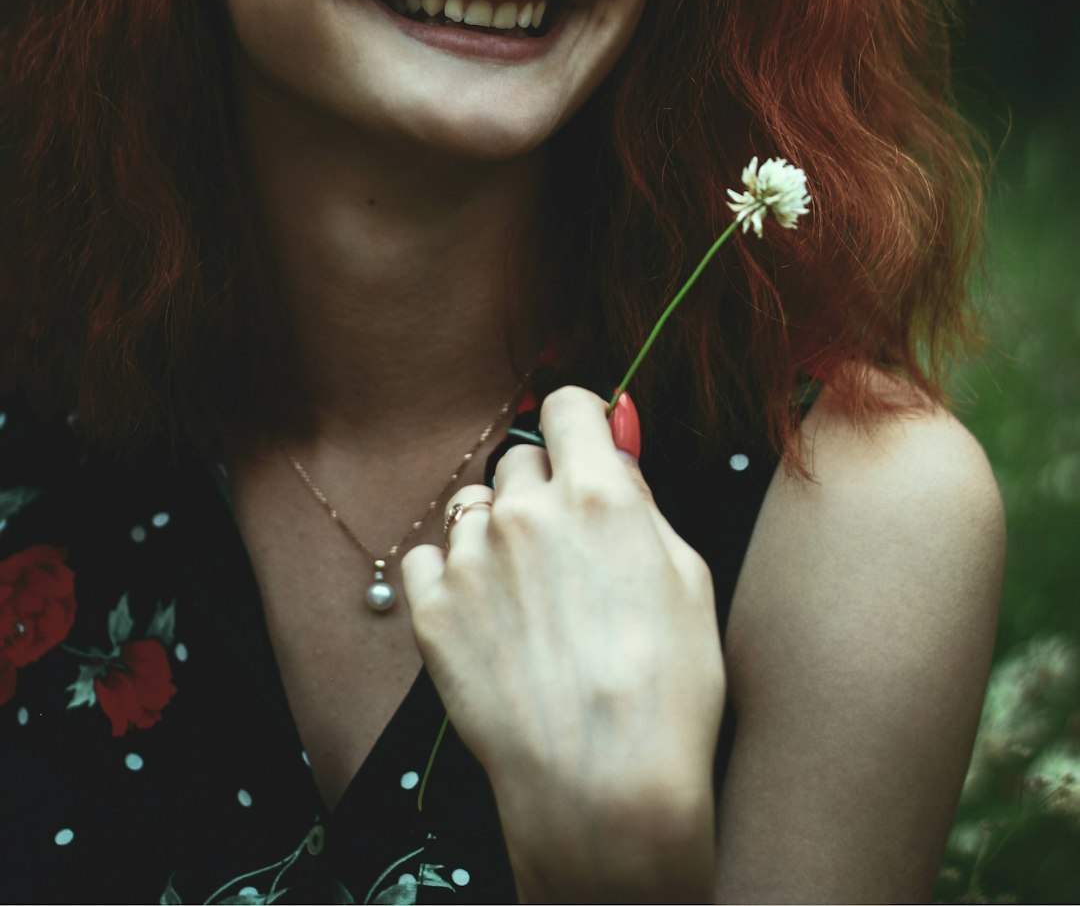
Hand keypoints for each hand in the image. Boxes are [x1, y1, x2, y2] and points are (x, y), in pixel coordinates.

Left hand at [401, 385, 723, 902]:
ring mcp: (472, 559)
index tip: (584, 446)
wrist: (604, 787)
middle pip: (520, 462)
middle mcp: (526, 511)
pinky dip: (451, 573)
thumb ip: (643, 501)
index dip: (579, 423)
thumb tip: (615, 448)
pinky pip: (428, 558)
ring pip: (474, 509)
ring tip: (527, 595)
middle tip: (567, 548)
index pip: (567, 406)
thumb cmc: (667, 691)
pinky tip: (483, 612)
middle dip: (543, 490)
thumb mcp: (688, 577)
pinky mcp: (433, 611)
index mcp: (596, 493)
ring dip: (497, 532)